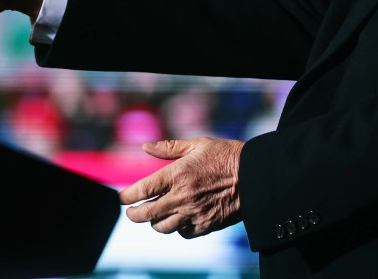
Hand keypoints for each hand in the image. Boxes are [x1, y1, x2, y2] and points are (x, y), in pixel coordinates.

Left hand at [120, 137, 243, 237]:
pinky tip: (180, 218)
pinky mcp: (205, 225)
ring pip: (161, 227)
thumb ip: (169, 147)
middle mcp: (182, 196)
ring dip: (155, 222)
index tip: (124, 197)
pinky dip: (178, 227)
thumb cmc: (226, 155)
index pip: (140, 190)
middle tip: (132, 211)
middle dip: (133, 214)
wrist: (254, 174)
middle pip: (145, 215)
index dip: (126, 196)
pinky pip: (183, 232)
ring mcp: (193, 213)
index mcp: (177, 174)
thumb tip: (145, 147)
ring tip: (157, 215)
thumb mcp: (198, 144)